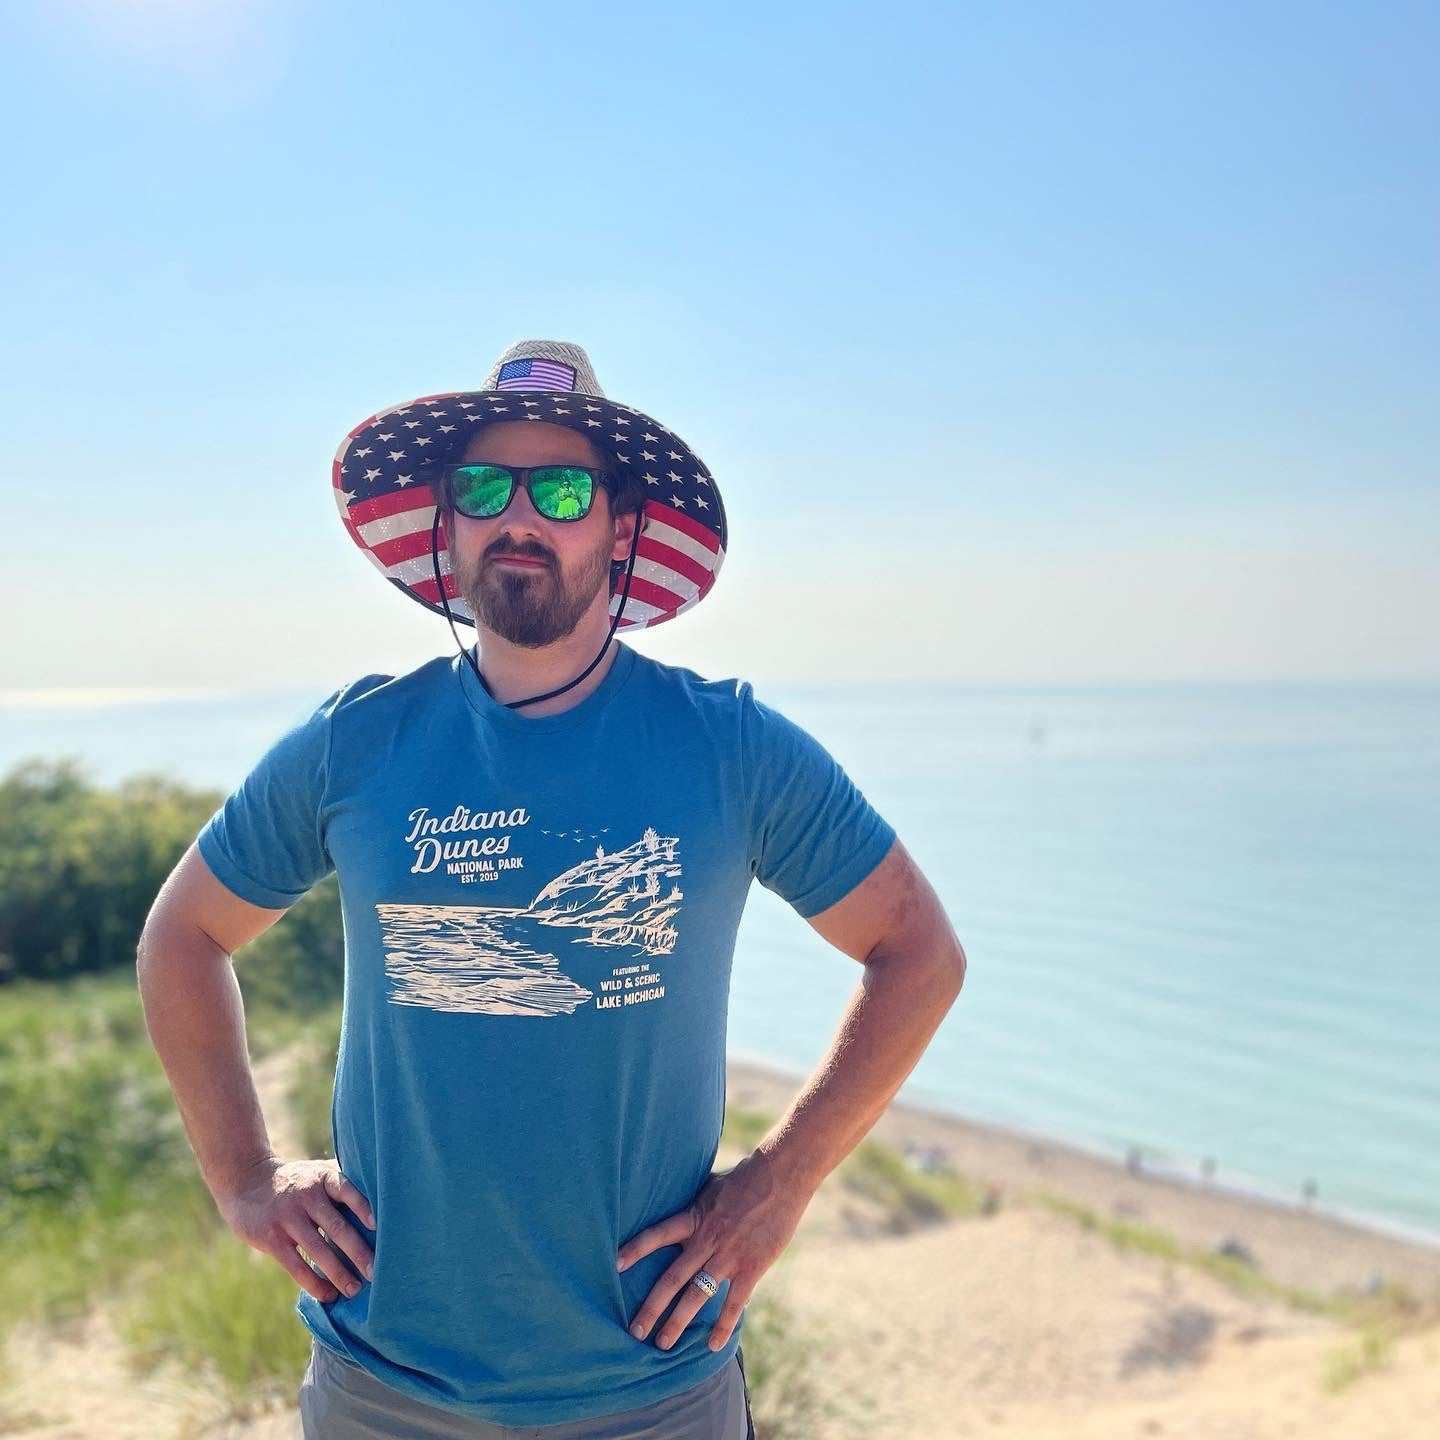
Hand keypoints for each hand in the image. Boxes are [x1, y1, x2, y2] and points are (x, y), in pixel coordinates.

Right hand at [217, 1155, 375, 1303]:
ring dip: (339, 1273)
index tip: (378, 1226)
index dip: (363, 1206)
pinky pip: (296, 1266)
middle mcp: (307, 1196)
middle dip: (358, 1252)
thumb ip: (342, 1185)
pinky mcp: (272, 1238)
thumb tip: (383, 1205)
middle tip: (376, 1272)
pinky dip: (314, 1283)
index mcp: (323, 1177)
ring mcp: (288, 1217)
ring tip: (355, 1290)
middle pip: (336, 1227)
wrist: (247, 1182)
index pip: (346, 1190)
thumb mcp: (317, 1173)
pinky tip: (328, 1295)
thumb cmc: (296, 1181)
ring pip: (318, 1250)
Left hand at [617, 1149, 808, 1351]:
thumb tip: (679, 1210)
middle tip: (635, 1330)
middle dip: (651, 1306)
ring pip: (697, 1295)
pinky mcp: (752, 1267)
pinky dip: (724, 1325)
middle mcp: (706, 1240)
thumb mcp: (710, 1186)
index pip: (657, 1235)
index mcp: (694, 1218)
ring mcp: (728, 1255)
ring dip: (678, 1322)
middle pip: (672, 1278)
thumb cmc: (744, 1178)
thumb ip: (695, 1207)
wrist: (780, 1176)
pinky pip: (734, 1303)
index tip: (614, 1265)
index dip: (636, 1249)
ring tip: (662, 1344)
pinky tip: (714, 1344)